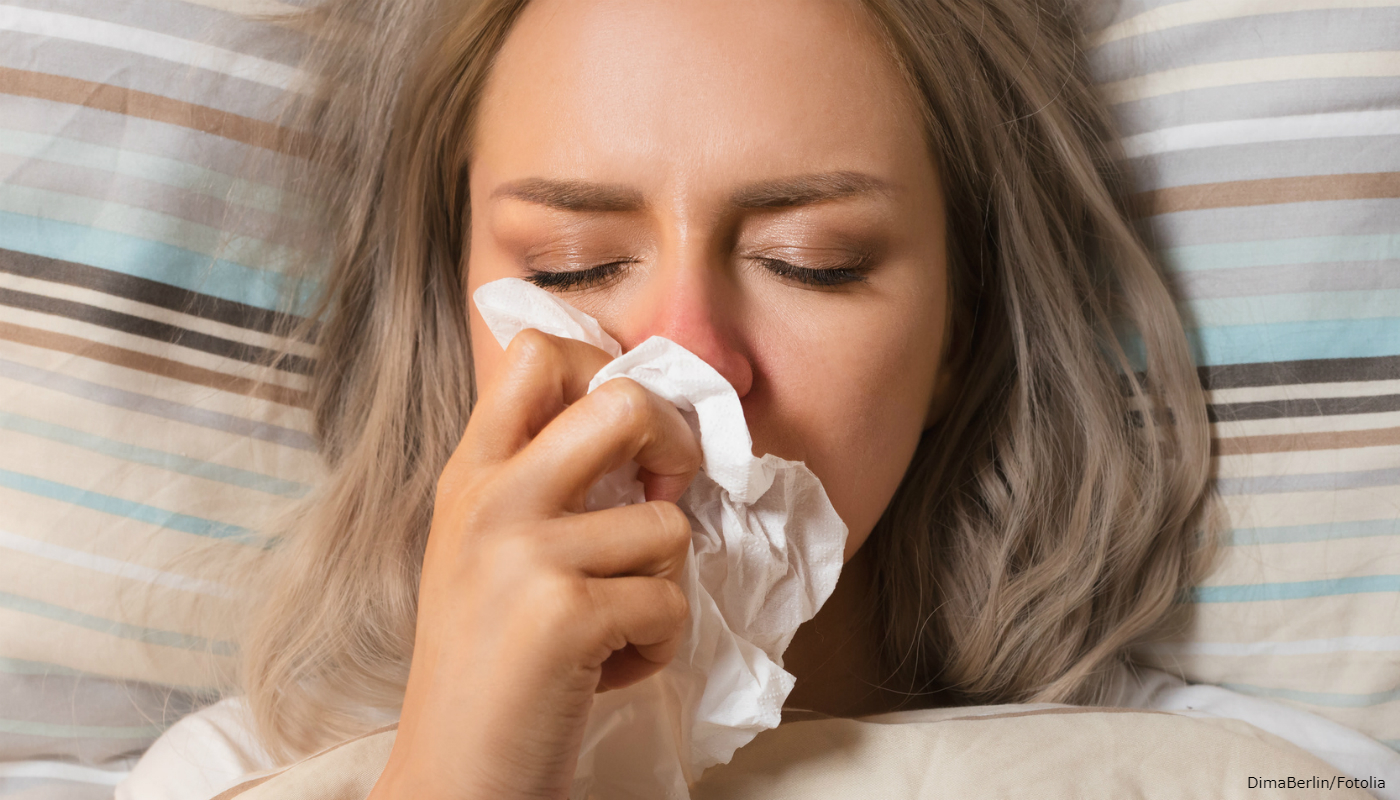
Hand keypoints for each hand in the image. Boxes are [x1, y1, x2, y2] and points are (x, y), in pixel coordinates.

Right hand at [368, 330, 701, 799]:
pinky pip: (669, 605)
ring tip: (608, 624)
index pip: (537, 351)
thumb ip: (541, 477)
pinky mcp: (564, 614)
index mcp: (472, 473)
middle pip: (624, 402)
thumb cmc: (487, 662)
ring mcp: (524, 553)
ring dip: (662, 587)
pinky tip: (602, 668)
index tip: (629, 432)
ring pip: (669, 525)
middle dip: (675, 444)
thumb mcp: (485, 546)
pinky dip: (655, 647)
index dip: (608, 368)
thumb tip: (641, 415)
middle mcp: (492, 499)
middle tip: (664, 495)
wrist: (453, 772)